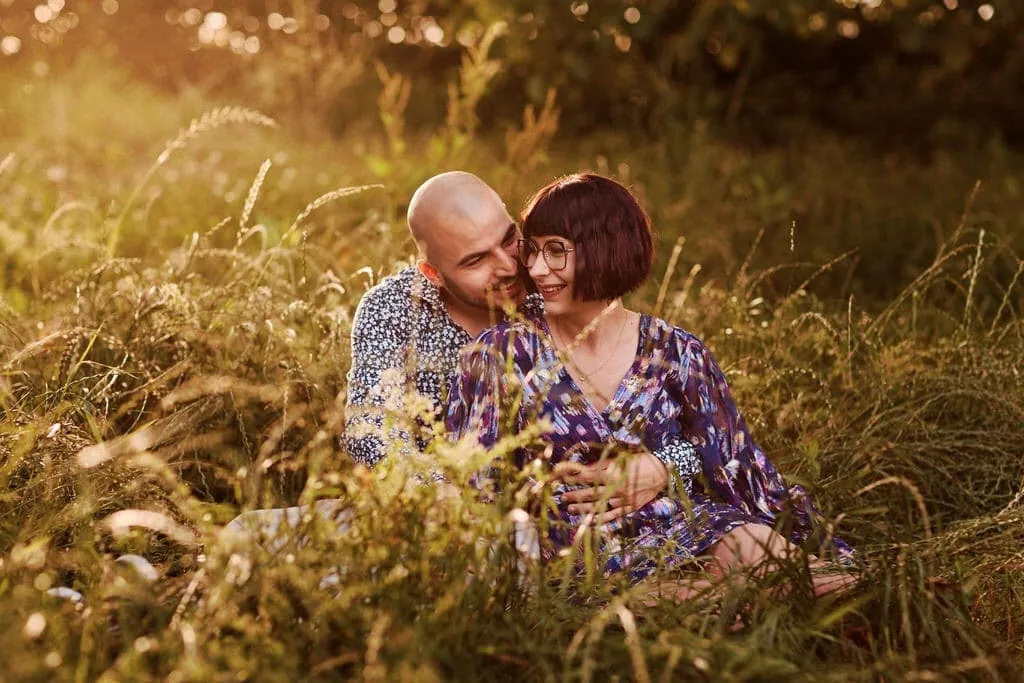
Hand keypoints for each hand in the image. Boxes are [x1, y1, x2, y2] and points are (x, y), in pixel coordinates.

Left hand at [553, 451, 668, 524]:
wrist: (662, 471)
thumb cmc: (639, 461)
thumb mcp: (619, 459)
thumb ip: (600, 465)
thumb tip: (582, 468)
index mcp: (614, 475)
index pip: (588, 477)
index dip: (574, 478)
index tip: (561, 479)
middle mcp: (618, 489)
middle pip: (592, 493)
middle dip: (575, 495)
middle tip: (562, 497)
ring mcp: (624, 501)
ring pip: (601, 506)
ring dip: (584, 508)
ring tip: (570, 509)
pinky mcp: (630, 508)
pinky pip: (613, 515)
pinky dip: (601, 519)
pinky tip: (589, 521)